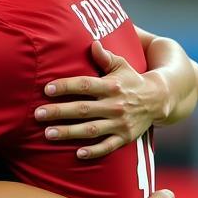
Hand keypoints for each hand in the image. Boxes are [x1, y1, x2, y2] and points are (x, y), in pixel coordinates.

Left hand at [35, 40, 164, 158]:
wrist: (159, 99)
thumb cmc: (132, 80)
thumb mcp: (121, 65)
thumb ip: (105, 57)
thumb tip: (93, 43)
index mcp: (111, 86)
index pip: (85, 85)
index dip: (66, 86)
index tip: (47, 89)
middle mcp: (115, 105)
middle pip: (83, 109)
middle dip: (59, 112)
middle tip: (37, 114)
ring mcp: (120, 123)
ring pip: (91, 129)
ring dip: (69, 132)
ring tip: (48, 134)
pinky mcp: (125, 137)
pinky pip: (108, 146)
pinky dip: (95, 151)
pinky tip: (78, 154)